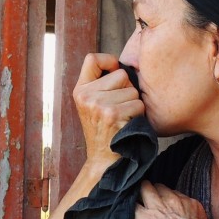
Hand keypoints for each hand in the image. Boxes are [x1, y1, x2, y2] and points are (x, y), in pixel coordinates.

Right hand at [73, 53, 144, 167]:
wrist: (103, 160)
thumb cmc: (104, 131)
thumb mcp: (92, 105)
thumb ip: (101, 85)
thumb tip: (122, 65)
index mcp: (79, 91)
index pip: (92, 58)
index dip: (109, 61)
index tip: (114, 71)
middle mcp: (86, 96)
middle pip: (121, 75)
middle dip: (126, 89)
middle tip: (118, 108)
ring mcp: (98, 105)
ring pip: (132, 90)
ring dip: (133, 104)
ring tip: (122, 118)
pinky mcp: (112, 114)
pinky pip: (138, 104)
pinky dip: (138, 114)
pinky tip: (127, 124)